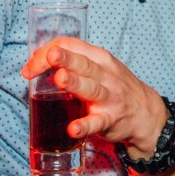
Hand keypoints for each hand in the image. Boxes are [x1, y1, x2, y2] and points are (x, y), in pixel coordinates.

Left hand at [22, 37, 168, 155]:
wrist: (145, 112)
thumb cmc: (114, 86)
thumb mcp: (100, 67)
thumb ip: (74, 62)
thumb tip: (36, 60)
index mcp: (99, 58)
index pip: (73, 46)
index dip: (48, 52)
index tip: (29, 68)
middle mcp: (106, 74)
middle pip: (84, 64)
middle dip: (66, 60)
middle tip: (50, 57)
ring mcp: (110, 97)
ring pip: (91, 89)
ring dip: (75, 84)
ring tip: (60, 79)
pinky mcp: (111, 120)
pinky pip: (97, 123)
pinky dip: (85, 126)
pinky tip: (73, 129)